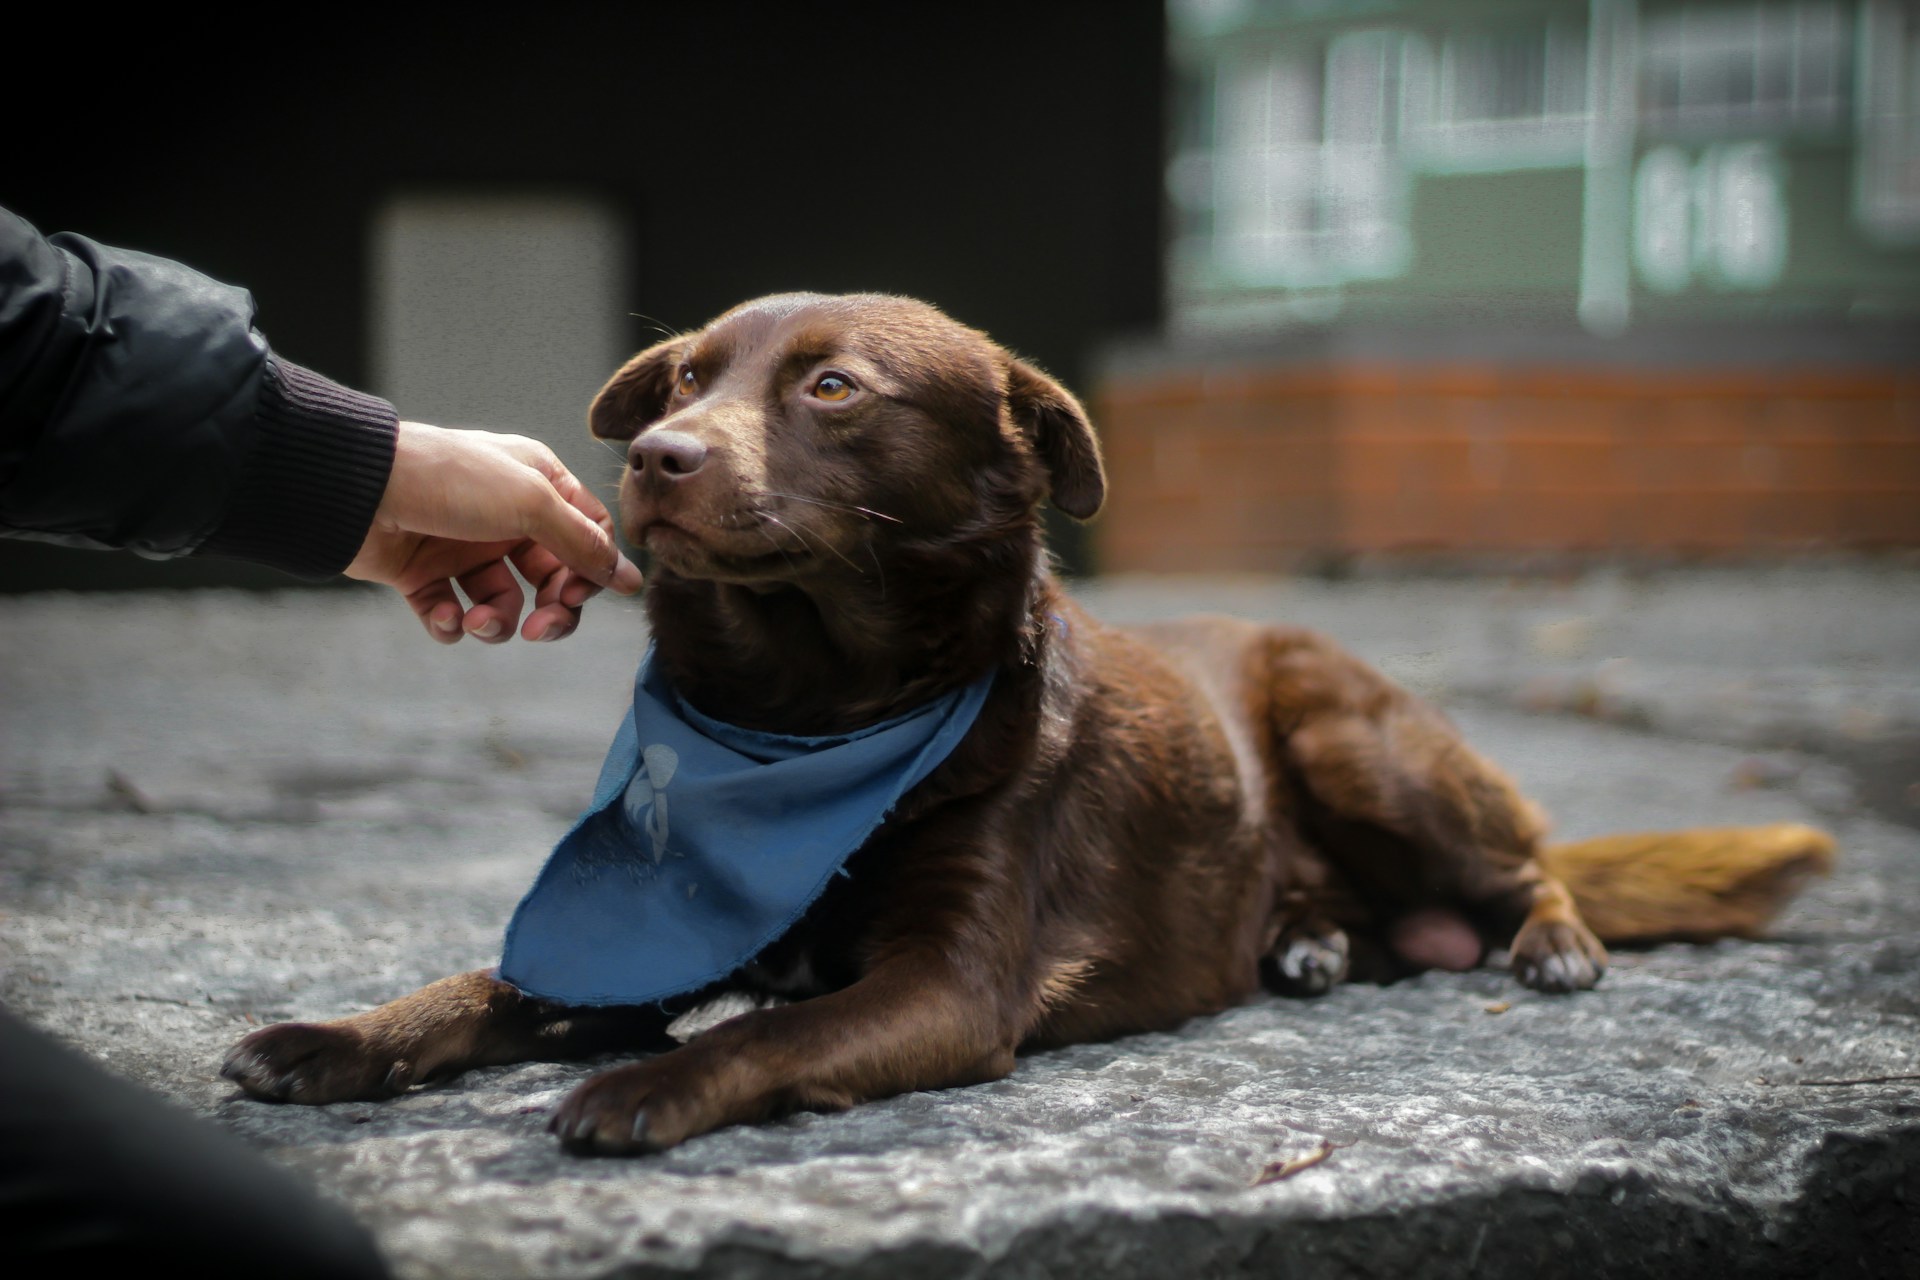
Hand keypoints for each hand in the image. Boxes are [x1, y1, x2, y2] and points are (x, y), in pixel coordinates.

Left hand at [345, 422, 642, 642]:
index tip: (576, 594)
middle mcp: (504, 516)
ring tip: (476, 620)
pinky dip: (452, 623)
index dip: (590, 571)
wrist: (357, 488)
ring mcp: (462, 546)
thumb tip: (630, 579)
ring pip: (502, 603)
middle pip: (550, 578)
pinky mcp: (422, 574)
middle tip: (539, 628)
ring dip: (496, 622)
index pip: (587, 536)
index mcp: (538, 486)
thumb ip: (584, 545)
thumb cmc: (450, 479)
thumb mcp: (532, 504)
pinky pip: (453, 613)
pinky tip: (444, 615)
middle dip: (549, 610)